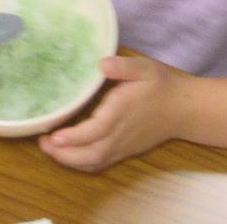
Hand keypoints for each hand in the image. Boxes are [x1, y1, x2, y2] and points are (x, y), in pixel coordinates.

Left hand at [39, 55, 181, 171]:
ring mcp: (122, 146)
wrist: (184, 110)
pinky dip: (82, 164)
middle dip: (63, 154)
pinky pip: (100, 163)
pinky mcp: (124, 151)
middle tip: (42, 143)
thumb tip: (102, 63)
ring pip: (93, 162)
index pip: (94, 131)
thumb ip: (123, 66)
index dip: (73, 137)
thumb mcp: (145, 68)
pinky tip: (68, 155)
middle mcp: (120, 135)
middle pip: (89, 155)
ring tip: (50, 149)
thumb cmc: (162, 85)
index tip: (53, 135)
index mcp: (121, 113)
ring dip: (70, 161)